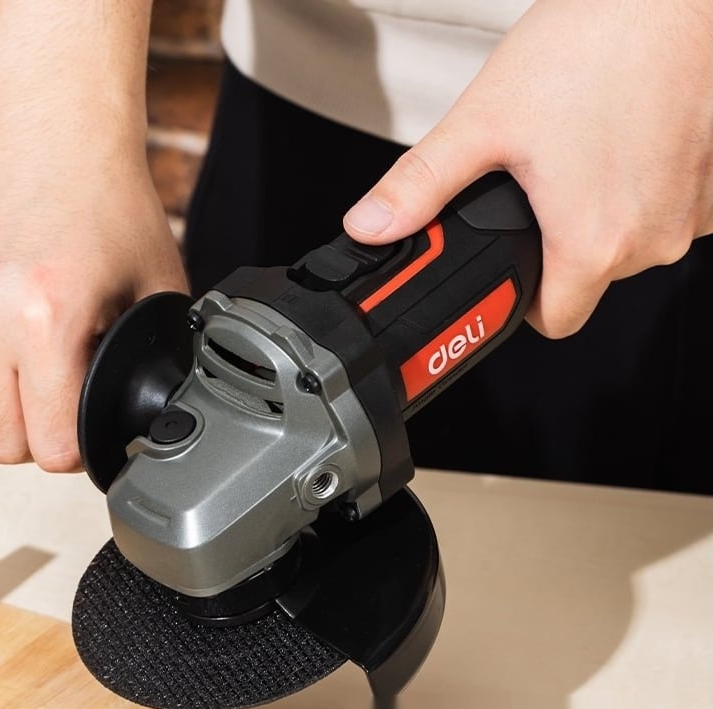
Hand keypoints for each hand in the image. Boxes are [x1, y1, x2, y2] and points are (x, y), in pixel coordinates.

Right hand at [0, 122, 185, 470]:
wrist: (51, 126)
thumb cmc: (107, 198)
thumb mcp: (157, 284)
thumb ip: (156, 353)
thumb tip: (153, 403)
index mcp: (48, 315)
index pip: (48, 443)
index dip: (74, 449)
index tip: (84, 432)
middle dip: (33, 439)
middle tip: (58, 410)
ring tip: (23, 388)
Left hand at [343, 0, 712, 336]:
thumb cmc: (594, 44)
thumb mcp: (483, 122)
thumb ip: (420, 186)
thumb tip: (370, 227)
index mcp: (594, 242)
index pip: (555, 321)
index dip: (525, 303)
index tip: (512, 272)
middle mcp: (653, 238)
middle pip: (591, 281)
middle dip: (559, 248)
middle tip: (541, 189)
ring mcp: (695, 212)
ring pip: (632, 245)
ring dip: (604, 216)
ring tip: (583, 154)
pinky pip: (671, 212)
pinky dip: (645, 190)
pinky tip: (626, 145)